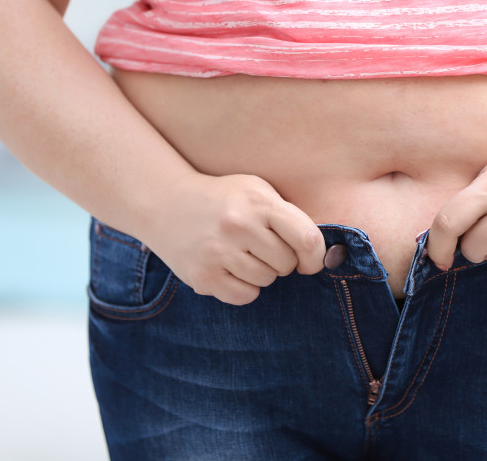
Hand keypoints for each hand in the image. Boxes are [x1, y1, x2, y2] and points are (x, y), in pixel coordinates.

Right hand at [141, 172, 325, 305]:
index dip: (316, 257)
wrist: (166, 203)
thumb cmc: (224, 199)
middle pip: (286, 264)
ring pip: (266, 281)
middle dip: (282, 261)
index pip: (307, 239)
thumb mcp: (257, 191)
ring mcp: (218, 252)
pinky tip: (230, 269)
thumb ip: (288, 215)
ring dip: (261, 273)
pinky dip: (244, 287)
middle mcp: (239, 226)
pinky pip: (244, 296)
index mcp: (259, 202)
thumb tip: (320, 254)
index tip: (309, 262)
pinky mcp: (203, 276)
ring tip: (242, 254)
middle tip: (262, 248)